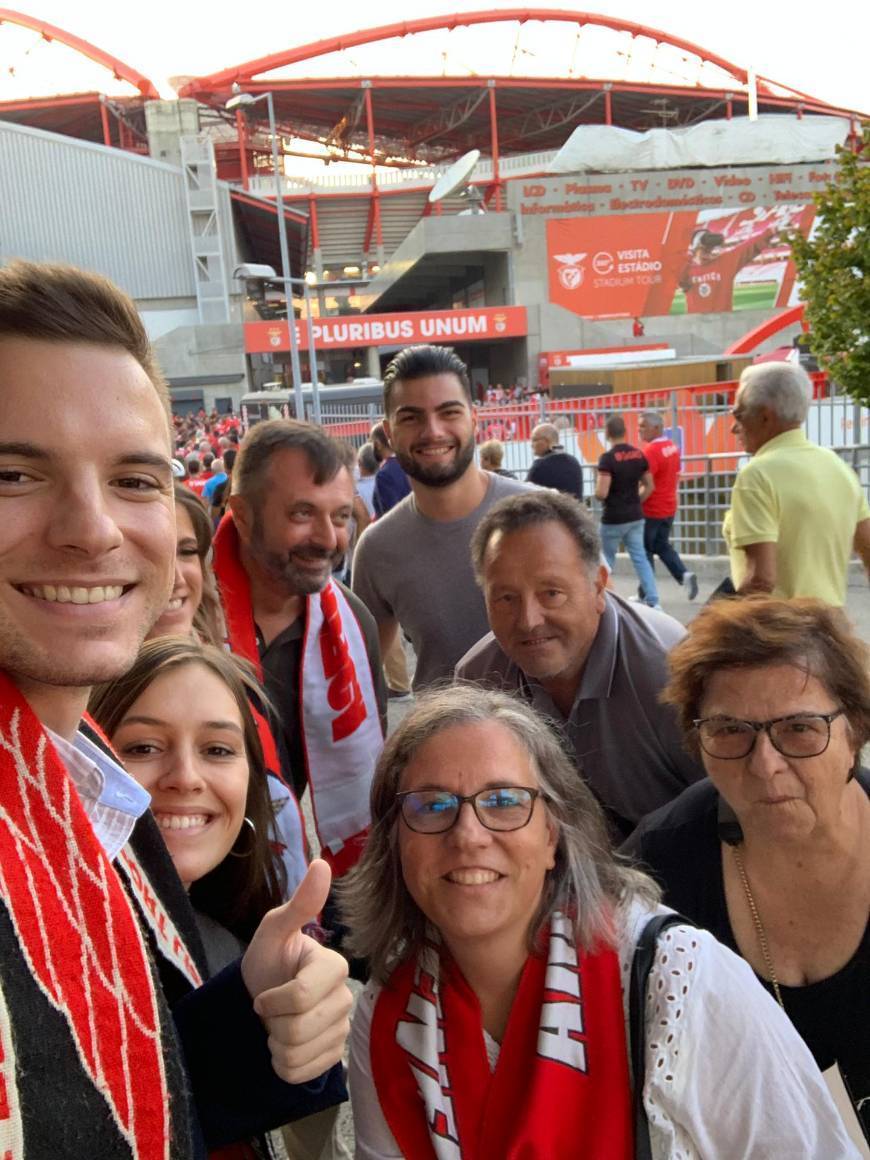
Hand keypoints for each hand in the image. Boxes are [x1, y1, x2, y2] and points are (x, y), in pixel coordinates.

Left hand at [241, 859, 351, 1083]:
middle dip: (271, 1022)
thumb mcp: (273, 931)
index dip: (272, 1000)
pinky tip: (285, 1045)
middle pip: (297, 1029)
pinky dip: (283, 1064)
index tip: (263, 992)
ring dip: (275, 1045)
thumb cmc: (267, 961)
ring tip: (277, 1025)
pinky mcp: (334, 1057)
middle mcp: (346, 997)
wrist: (260, 997)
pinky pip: (301, 1074)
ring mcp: (343, 1030)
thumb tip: (322, 863)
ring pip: (297, 1054)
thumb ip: (299, 904)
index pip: (301, 996)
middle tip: (271, 1009)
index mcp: (334, 966)